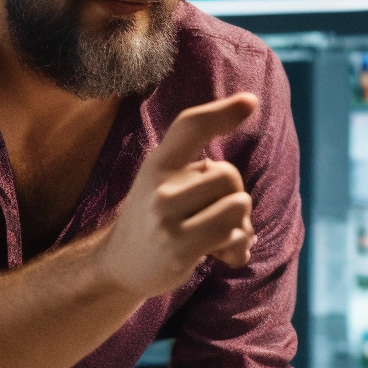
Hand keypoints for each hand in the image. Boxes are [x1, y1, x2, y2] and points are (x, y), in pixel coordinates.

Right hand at [97, 93, 258, 297]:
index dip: (222, 112)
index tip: (250, 101)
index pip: (189, 127)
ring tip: (220, 238)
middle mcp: (159, 185)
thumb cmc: (154, 221)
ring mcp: (166, 216)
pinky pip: (233, 234)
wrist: (118, 265)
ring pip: (238, 205)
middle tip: (217, 218)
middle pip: (229, 174)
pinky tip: (223, 256)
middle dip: (235, 197)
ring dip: (240, 225)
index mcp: (158, 163)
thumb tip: (243, 173)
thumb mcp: (162, 183)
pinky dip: (238, 246)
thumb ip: (195, 172)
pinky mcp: (179, 247)